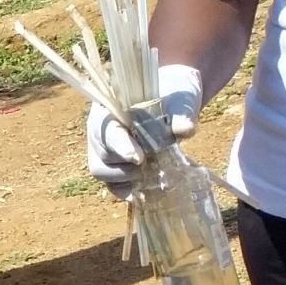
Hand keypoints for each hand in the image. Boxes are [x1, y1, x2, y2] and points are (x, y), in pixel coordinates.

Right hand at [85, 63, 201, 198]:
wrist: (171, 98)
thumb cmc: (170, 93)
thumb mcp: (179, 97)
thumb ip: (180, 112)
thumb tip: (185, 130)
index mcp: (108, 112)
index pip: (106, 133)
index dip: (120, 147)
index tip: (138, 158)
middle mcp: (100, 136)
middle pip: (100, 161)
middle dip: (128, 167)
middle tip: (154, 162)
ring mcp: (105, 154)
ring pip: (104, 175)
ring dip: (130, 179)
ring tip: (155, 173)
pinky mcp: (117, 169)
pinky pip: (114, 186)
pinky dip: (130, 190)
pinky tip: (150, 189)